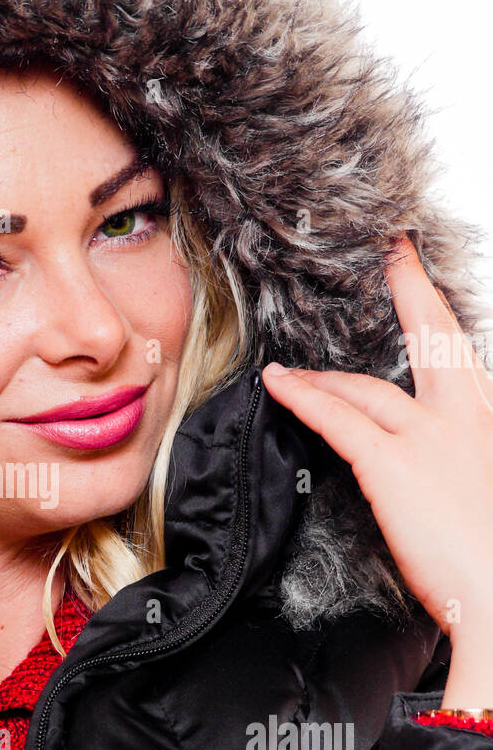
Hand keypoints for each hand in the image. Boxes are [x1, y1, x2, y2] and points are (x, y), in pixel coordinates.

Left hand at [261, 234, 492, 657]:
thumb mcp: (482, 495)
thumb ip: (461, 469)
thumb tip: (440, 471)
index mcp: (489, 427)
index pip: (463, 358)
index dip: (442, 314)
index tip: (425, 281)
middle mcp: (468, 420)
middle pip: (433, 340)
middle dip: (411, 290)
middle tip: (392, 254)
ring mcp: (432, 438)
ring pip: (367, 388)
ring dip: (325, 376)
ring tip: (293, 368)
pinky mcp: (394, 465)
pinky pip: (337, 419)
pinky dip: (304, 398)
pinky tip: (278, 385)